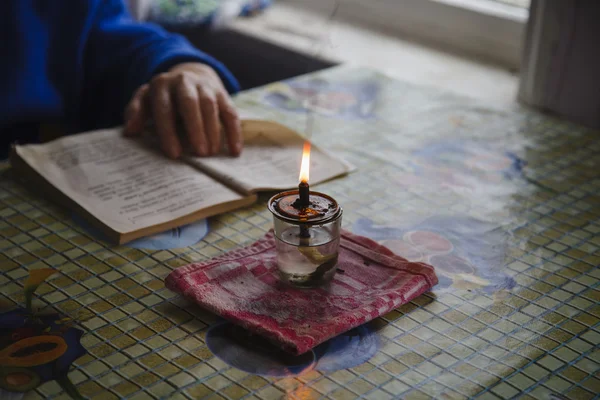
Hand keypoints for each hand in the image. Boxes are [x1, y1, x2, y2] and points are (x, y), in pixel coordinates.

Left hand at [124, 62, 241, 158]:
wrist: (189, 74)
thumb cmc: (164, 97)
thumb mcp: (146, 100)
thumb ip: (136, 112)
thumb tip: (130, 131)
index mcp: (162, 85)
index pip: (164, 108)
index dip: (169, 132)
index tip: (174, 154)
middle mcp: (184, 81)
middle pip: (190, 103)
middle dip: (195, 128)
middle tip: (199, 154)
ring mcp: (205, 86)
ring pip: (210, 106)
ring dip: (213, 131)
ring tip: (212, 153)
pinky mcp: (222, 94)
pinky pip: (230, 112)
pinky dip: (234, 132)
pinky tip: (235, 151)